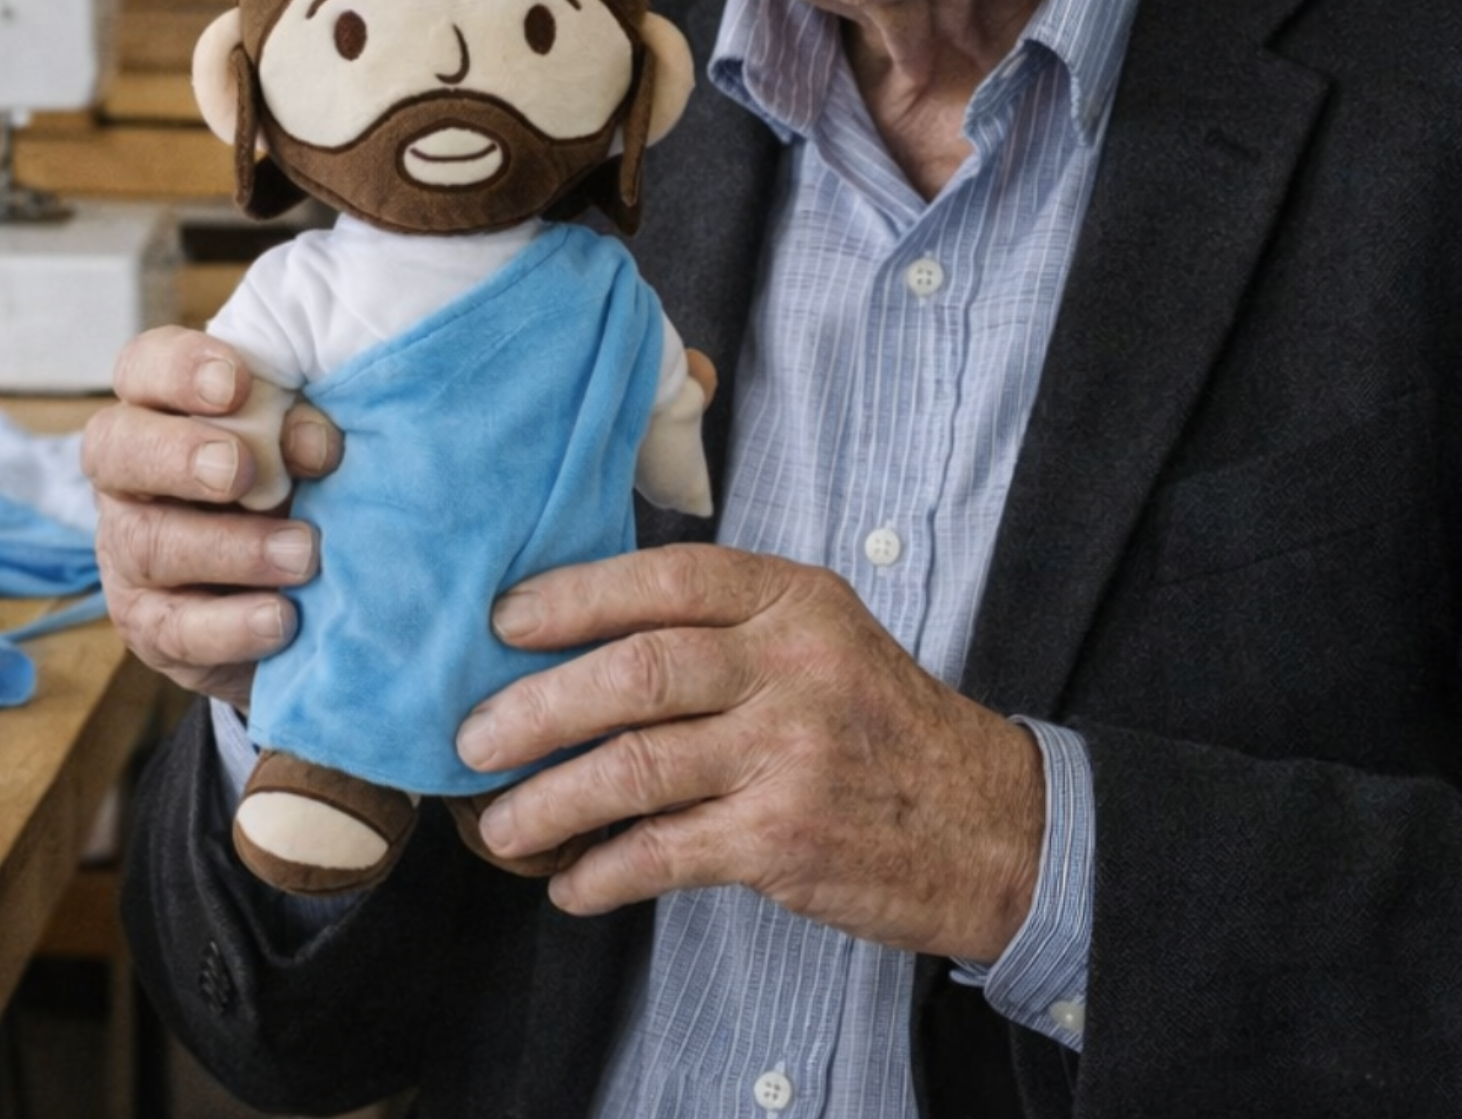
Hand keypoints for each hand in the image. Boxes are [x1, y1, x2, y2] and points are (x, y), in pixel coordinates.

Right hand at [82, 326, 341, 708]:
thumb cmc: (297, 481)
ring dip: (233, 548)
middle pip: (116, 449)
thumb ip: (304, 428)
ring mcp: (128, 551)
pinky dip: (232, 625)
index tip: (237, 384)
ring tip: (304, 554)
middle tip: (239, 470)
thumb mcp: (304, 442)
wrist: (299, 590)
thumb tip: (316, 444)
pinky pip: (174, 628)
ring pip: (149, 543)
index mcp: (163, 408)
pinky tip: (282, 618)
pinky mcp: (150, 624)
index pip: (144, 369)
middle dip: (179, 455)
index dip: (180, 370)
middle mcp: (129, 476)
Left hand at [453, 545, 1044, 962]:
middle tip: (472, 736)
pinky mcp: (785, 838)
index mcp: (794, 599)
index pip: (666, 577)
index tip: (503, 622)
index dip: (574, 596)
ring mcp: (791, 752)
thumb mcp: (823, 638)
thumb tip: (585, 639)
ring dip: (550, 800)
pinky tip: (570, 883)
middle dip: (537, 704)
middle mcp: (792, 664)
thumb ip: (728, 626)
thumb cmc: (881, 725)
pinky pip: (664, 851)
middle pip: (637, 670)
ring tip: (500, 824)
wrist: (988, 825)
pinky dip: (603, 871)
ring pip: (636, 766)